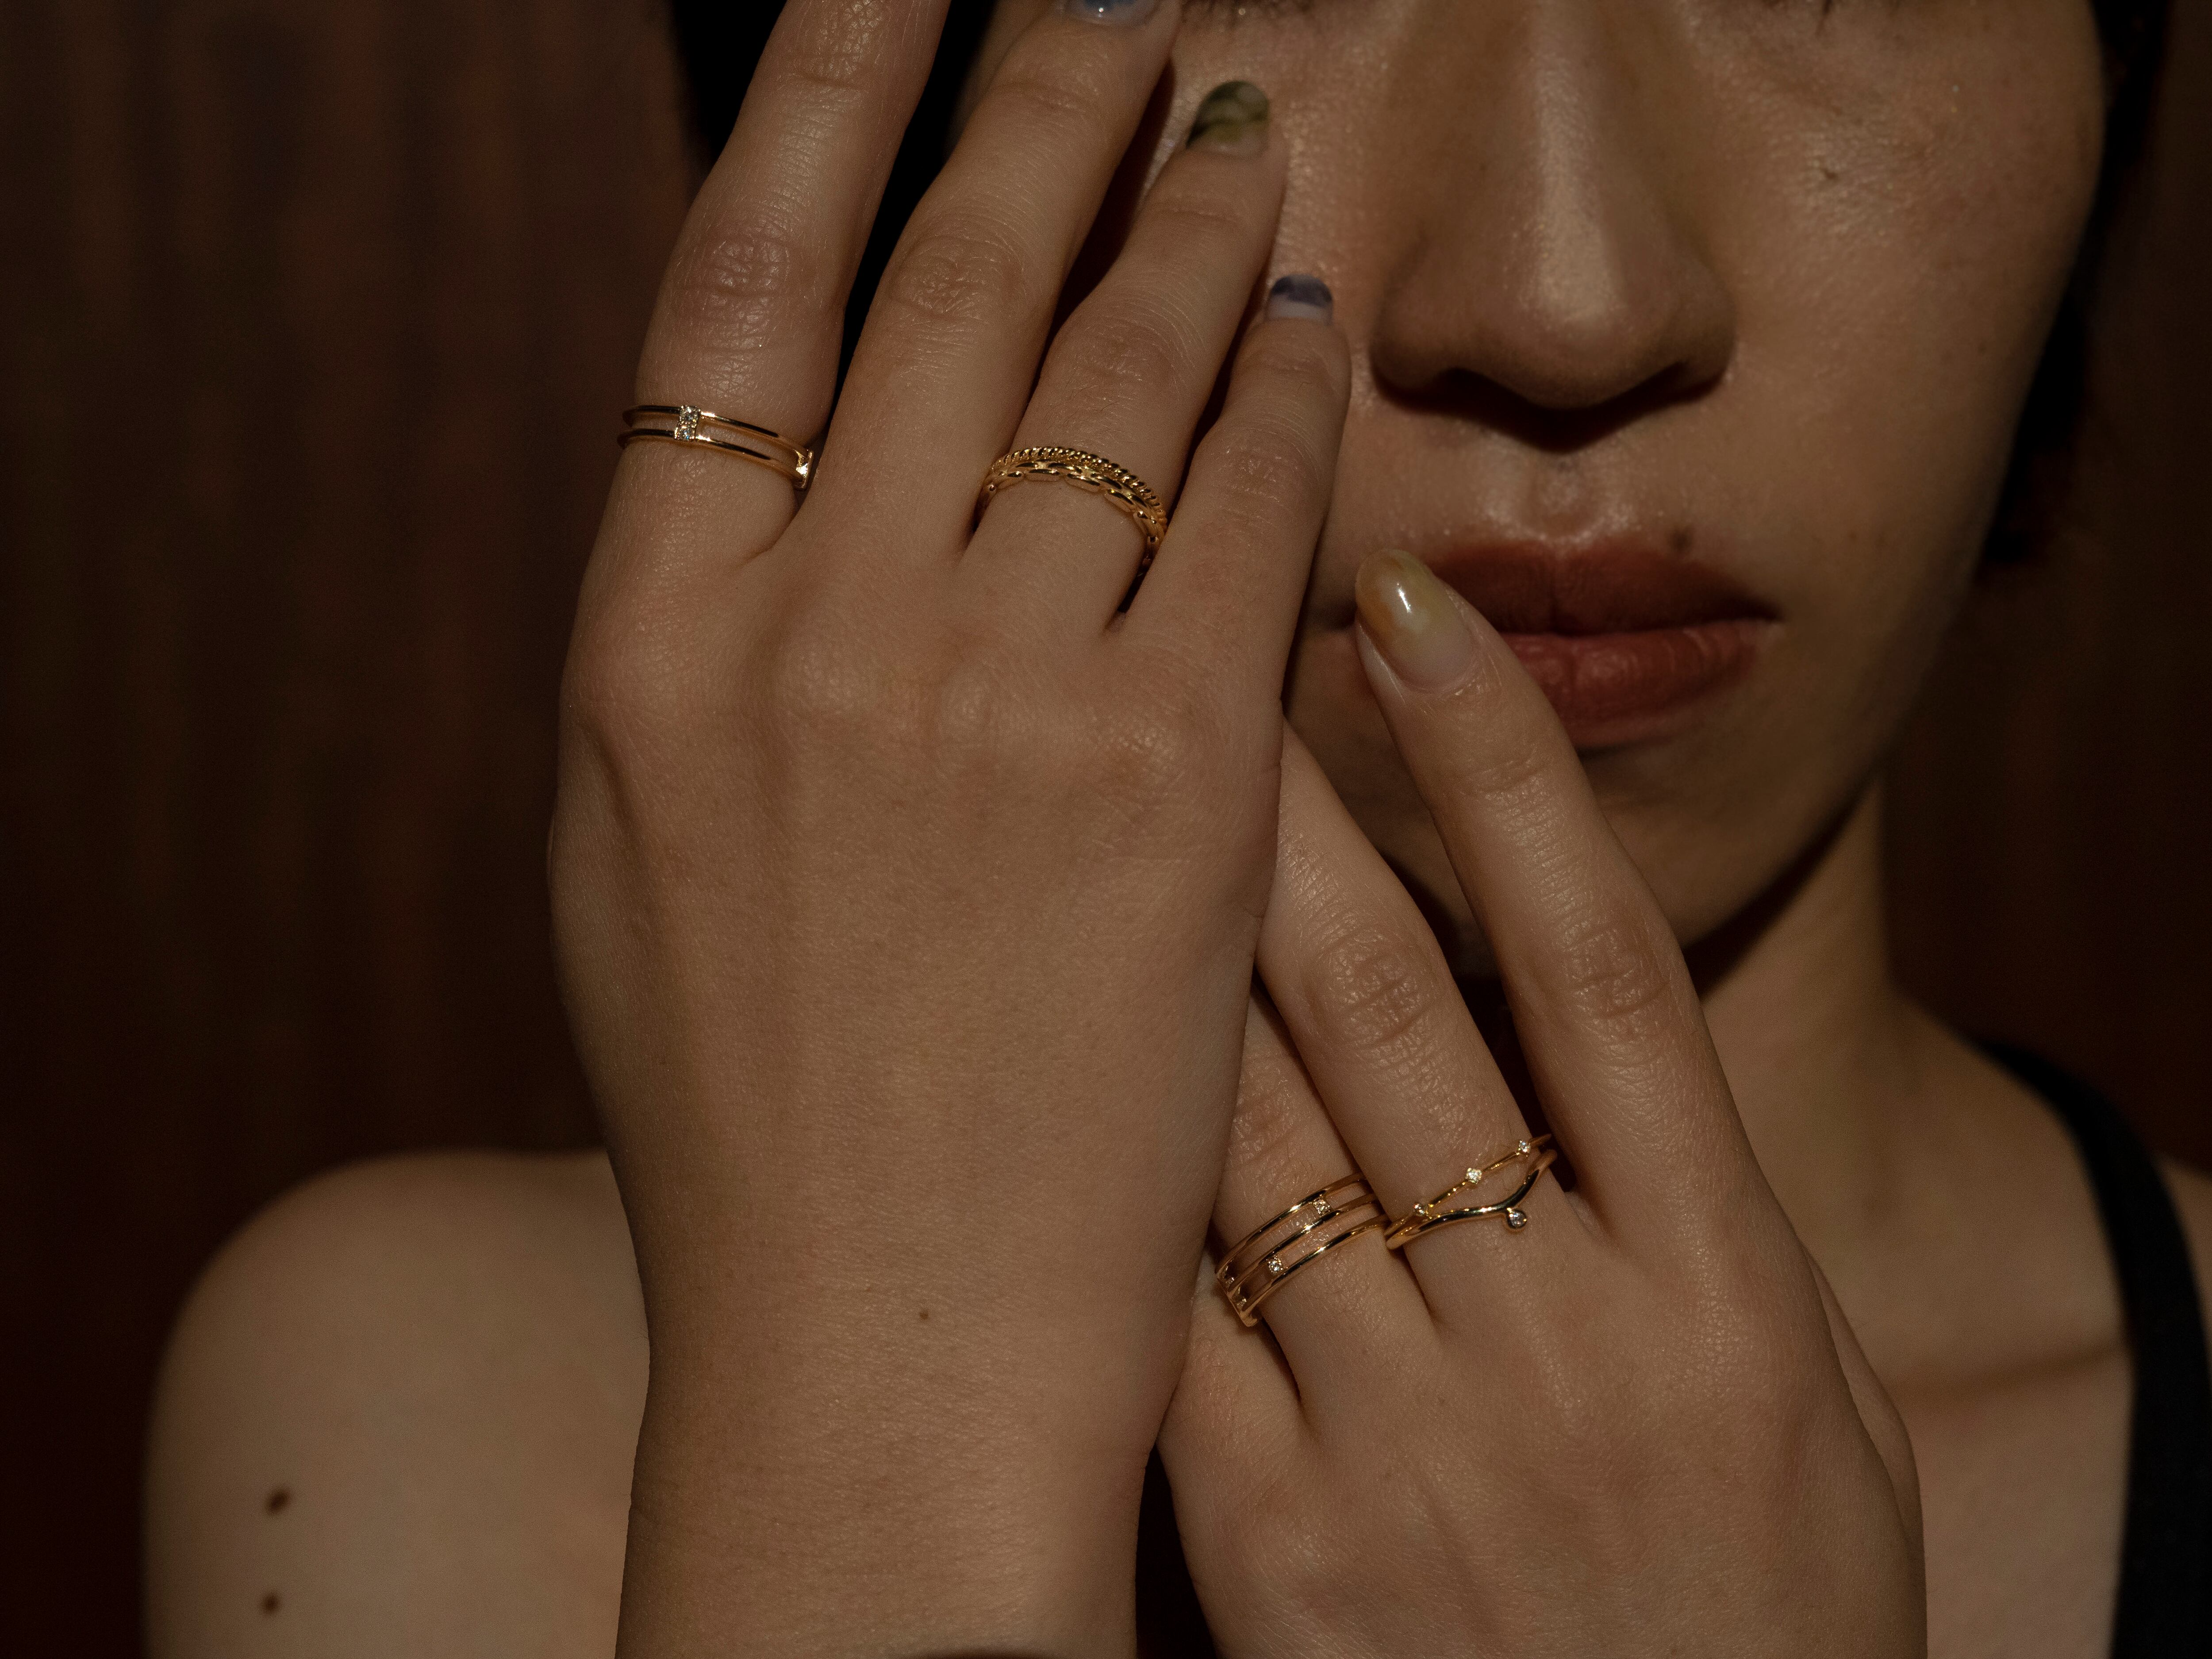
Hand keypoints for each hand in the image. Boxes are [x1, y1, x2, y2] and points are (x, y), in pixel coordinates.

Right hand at [549, 2, 1348, 1651]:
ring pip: (1113, 372)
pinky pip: (1249, 516)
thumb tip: (812, 433)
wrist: (881, 1332)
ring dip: (1180, 218)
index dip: (822, 93)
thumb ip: (717, 628)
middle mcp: (815, 636)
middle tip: (1114, 4)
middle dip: (1042, 103)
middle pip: (949, 281)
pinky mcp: (1179, 782)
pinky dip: (1280, 392)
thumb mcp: (646, 841)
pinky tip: (1301, 313)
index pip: (740, 285)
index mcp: (649, 643)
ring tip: (1233, 116)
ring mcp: (998, 703)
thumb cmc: (753, 1097)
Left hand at [1160, 554, 1922, 1654]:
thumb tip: (1599, 1025)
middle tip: (1175, 635)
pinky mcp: (1275, 1551)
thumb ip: (1703, 1224)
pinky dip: (1116, 1182)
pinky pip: (1172, 1319)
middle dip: (1277, 808)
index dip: (1504, 767)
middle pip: (1390, 1013)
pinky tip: (1028, 1057)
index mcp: (1722, 1293)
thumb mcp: (1808, 1413)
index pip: (1599, 963)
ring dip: (1159, 953)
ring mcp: (1409, 1447)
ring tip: (1075, 792)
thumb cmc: (1765, 1624)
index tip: (1414, 609)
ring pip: (1251, 1141)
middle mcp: (1563, 1344)